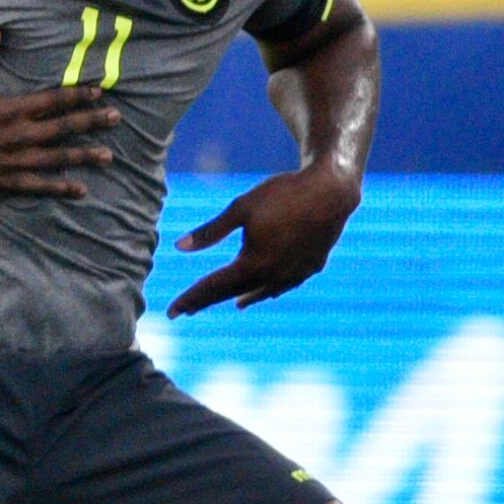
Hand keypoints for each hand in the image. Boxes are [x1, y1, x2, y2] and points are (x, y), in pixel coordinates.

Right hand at [0, 31, 117, 201]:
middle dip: (92, 122)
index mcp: (7, 110)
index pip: (52, 100)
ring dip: (85, 155)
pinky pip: (40, 186)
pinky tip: (80, 188)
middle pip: (63, 128)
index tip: (99, 91)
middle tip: (116, 118)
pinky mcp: (6, 183)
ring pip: (58, 158)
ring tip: (108, 155)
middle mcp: (17, 136)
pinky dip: (61, 187)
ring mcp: (13, 162)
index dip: (78, 95)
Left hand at [168, 165, 359, 315]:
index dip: (190, 299)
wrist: (331, 192)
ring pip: (262, 292)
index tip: (171, 312)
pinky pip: (283, 285)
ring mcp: (294, 276)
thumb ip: (210, 232)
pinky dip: (270, 290)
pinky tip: (268, 290)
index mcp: (252, 265)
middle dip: (209, 300)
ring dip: (243, 297)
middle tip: (188, 310)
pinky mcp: (310, 268)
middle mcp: (272, 277)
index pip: (213, 287)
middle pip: (233, 292)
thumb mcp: (241, 208)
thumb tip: (179, 247)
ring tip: (234, 304)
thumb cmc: (283, 195)